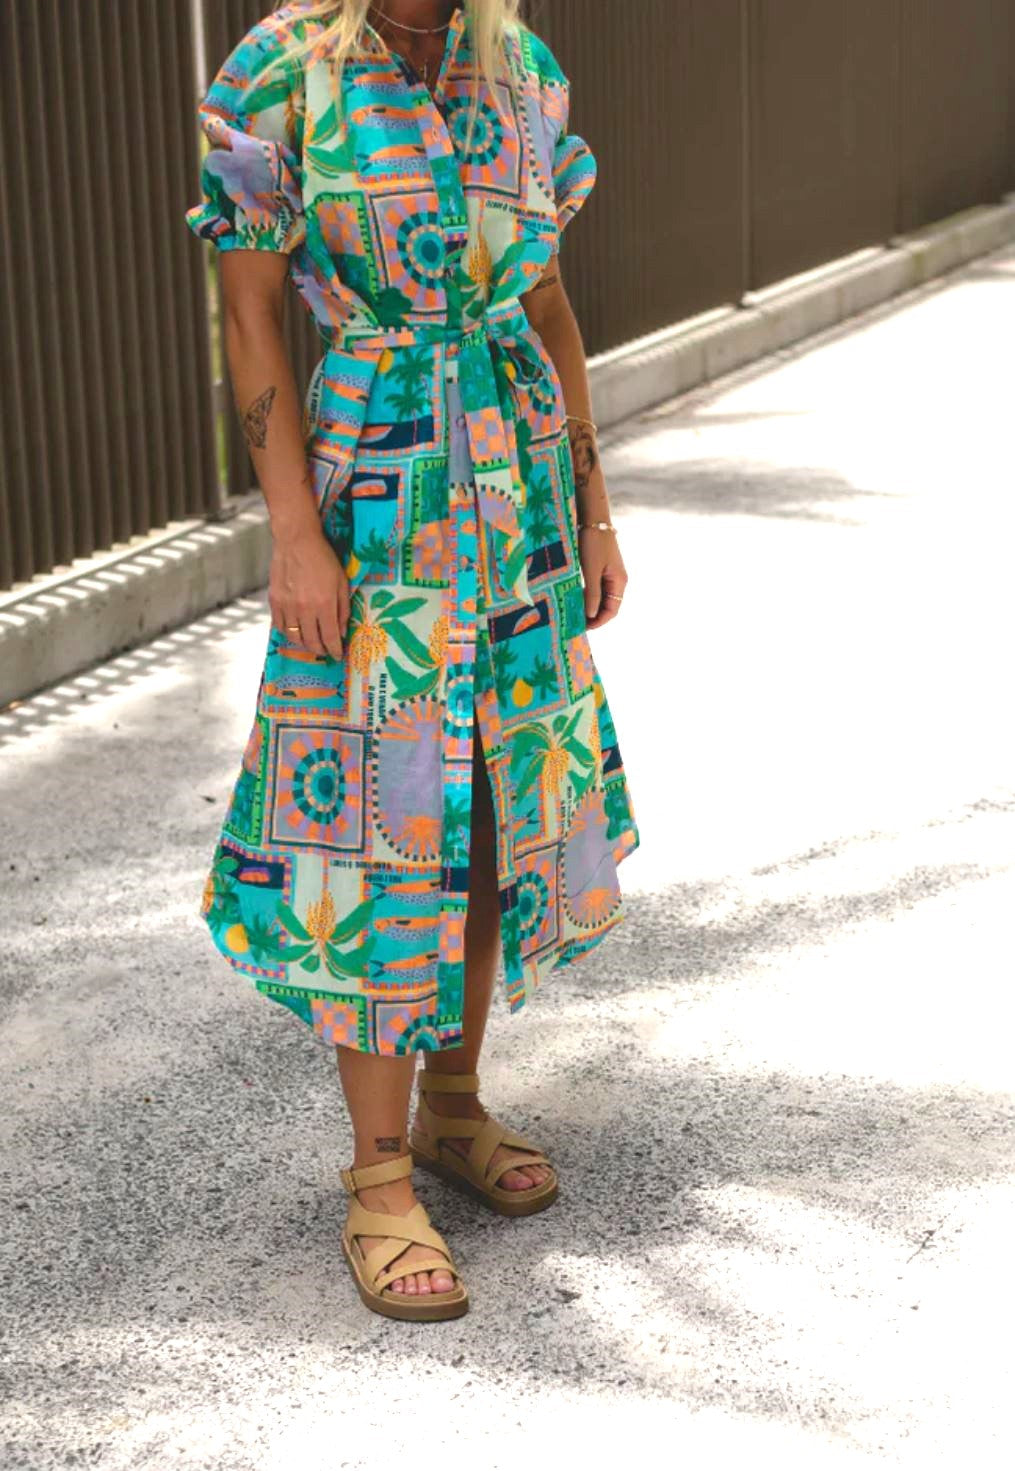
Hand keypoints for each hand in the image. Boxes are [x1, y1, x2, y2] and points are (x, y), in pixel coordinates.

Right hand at [269, 523, 350, 659]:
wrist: (297, 541)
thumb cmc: (323, 559)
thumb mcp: (342, 582)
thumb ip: (343, 609)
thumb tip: (341, 632)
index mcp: (324, 604)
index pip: (330, 638)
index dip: (335, 650)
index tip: (337, 655)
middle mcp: (305, 609)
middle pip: (312, 642)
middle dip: (321, 650)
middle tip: (325, 651)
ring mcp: (287, 606)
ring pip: (294, 637)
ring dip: (304, 644)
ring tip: (311, 643)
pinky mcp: (274, 601)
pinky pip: (280, 626)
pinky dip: (288, 633)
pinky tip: (296, 631)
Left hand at [579, 526, 627, 628]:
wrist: (593, 518)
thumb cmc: (593, 543)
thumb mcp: (591, 571)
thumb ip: (592, 594)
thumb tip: (591, 615)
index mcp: (619, 582)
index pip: (612, 611)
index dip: (598, 622)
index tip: (582, 628)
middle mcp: (617, 580)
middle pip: (607, 606)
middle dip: (593, 616)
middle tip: (575, 623)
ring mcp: (610, 574)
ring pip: (601, 598)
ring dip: (589, 606)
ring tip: (573, 612)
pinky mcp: (601, 568)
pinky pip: (596, 588)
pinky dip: (587, 595)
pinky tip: (575, 598)